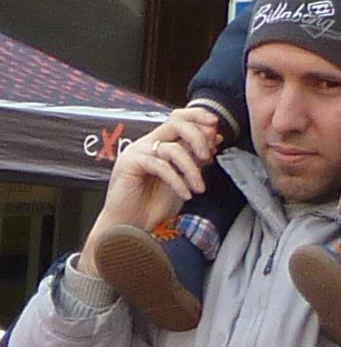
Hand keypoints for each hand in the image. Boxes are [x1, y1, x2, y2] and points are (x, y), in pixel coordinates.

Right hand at [99, 99, 225, 243]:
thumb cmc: (151, 207)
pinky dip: (178, 180)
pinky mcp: (130, 165)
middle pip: (175, 123)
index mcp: (157, 144)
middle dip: (198, 136)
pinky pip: (161, 166)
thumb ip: (195, 159)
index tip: (216, 129)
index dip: (198, 117)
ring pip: (172, 147)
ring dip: (192, 168)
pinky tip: (185, 194)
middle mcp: (145, 144)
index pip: (178, 118)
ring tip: (199, 187)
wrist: (129, 228)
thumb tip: (215, 139)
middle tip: (209, 155)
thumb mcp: (182, 180)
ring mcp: (136, 152)